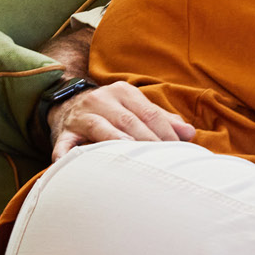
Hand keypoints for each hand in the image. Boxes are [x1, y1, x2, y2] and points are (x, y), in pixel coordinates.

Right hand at [50, 81, 196, 160]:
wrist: (68, 104)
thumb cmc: (112, 111)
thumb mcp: (135, 108)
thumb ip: (162, 119)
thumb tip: (190, 133)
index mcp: (123, 92)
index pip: (149, 113)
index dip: (165, 132)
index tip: (178, 149)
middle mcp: (102, 99)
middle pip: (128, 121)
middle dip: (147, 140)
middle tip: (161, 159)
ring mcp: (82, 115)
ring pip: (101, 128)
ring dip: (115, 141)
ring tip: (129, 154)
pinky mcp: (64, 131)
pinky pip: (65, 142)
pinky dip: (66, 153)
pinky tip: (69, 163)